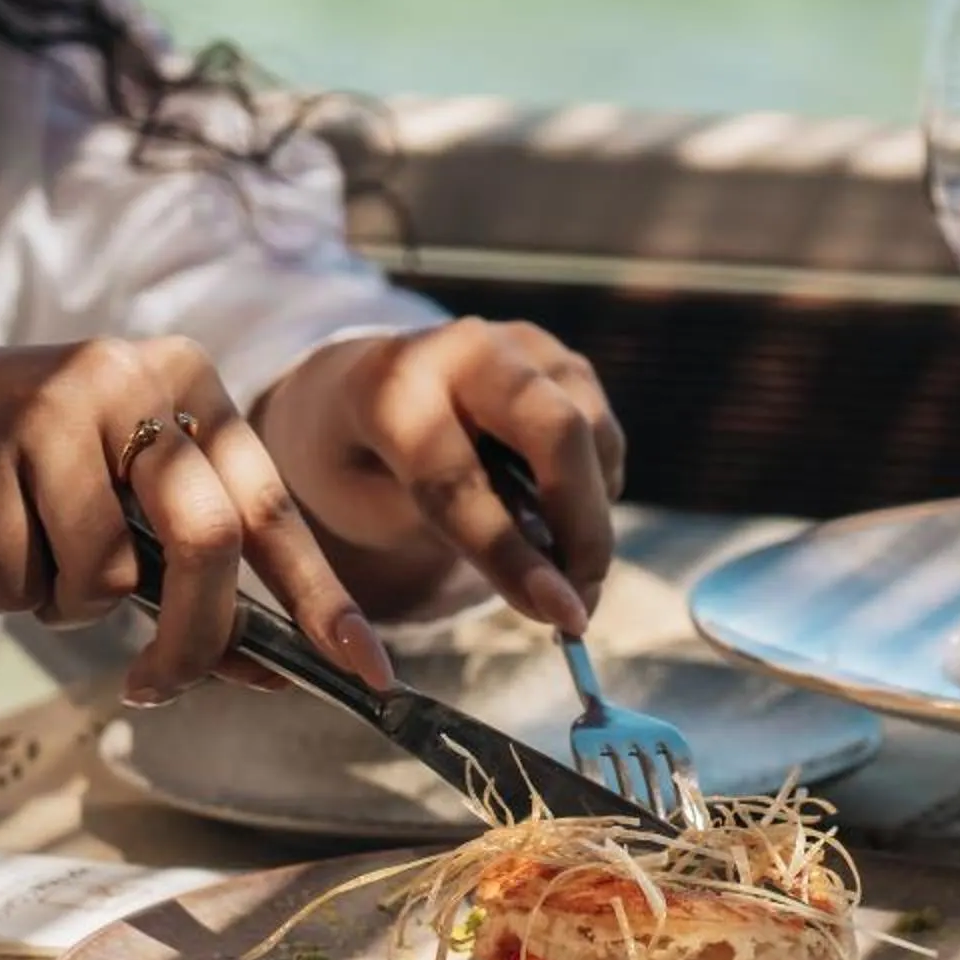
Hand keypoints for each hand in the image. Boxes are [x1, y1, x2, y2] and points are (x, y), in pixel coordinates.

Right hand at [0, 339, 393, 704]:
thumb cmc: (24, 477)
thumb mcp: (120, 504)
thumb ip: (192, 569)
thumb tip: (274, 669)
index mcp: (191, 381)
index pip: (272, 505)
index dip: (321, 597)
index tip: (370, 671)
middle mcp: (136, 377)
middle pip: (205, 540)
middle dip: (193, 637)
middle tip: (156, 685)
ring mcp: (58, 404)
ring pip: (106, 577)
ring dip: (65, 606)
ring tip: (26, 552)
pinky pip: (18, 582)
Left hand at [251, 318, 625, 634]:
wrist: (358, 387)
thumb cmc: (356, 463)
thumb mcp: (367, 510)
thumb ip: (451, 538)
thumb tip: (555, 588)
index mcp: (390, 387)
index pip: (459, 481)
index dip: (511, 555)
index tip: (561, 614)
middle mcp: (463, 347)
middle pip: (557, 430)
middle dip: (583, 525)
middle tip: (584, 601)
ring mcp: (520, 345)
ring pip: (594, 432)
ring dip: (594, 514)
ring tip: (563, 567)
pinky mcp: (558, 358)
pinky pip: (603, 431)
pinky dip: (596, 488)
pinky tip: (557, 517)